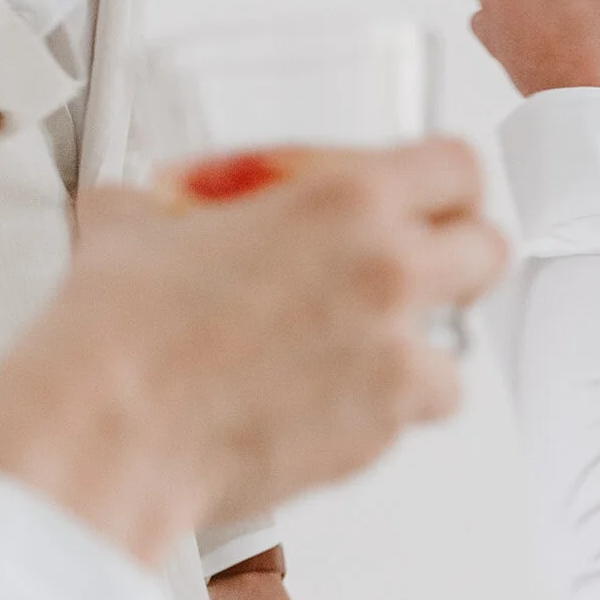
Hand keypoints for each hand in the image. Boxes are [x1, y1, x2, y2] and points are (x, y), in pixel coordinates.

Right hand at [0, 142, 506, 561]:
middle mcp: (388, 277)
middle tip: (419, 266)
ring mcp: (393, 362)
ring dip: (423, 346)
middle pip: (488, 249)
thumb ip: (166, 204)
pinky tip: (328, 400)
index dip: (447, 180)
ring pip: (461, 350)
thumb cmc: (122, 336)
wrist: (111, 433)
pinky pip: (412, 416)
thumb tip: (147, 207)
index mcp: (347, 203)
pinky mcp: (379, 434)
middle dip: (459, 257)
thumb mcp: (135, 223)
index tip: (432, 195)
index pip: (456, 166)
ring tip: (362, 349)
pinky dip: (384, 410)